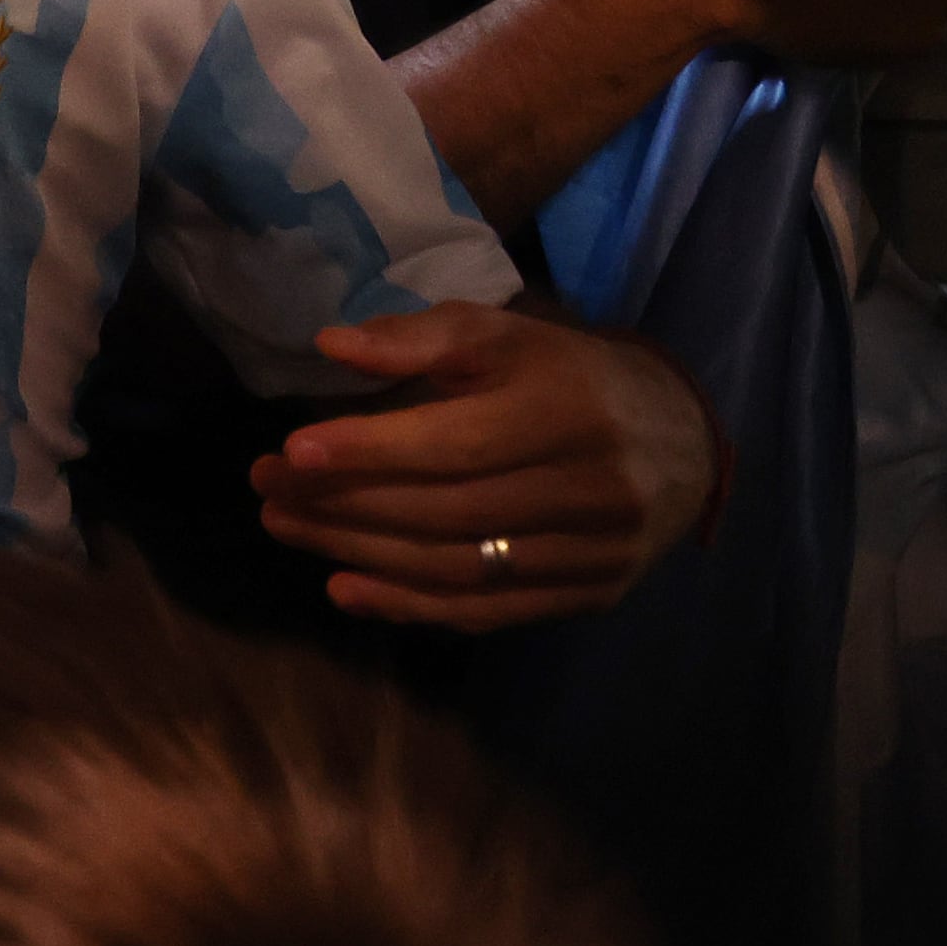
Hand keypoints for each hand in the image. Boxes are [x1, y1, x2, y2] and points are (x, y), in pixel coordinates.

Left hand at [253, 307, 715, 627]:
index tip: (291, 450)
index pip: (456, 443)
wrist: (680, 440)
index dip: (371, 451)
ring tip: (288, 527)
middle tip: (266, 489)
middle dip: (346, 503)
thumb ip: (420, 338)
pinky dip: (411, 606)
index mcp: (569, 410)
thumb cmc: (566, 375)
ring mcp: (597, 552)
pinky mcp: (592, 594)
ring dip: (361, 554)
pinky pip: (489, 611)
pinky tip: (346, 590)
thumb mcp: (503, 334)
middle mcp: (592, 487)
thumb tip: (332, 345)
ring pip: (461, 567)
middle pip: (448, 510)